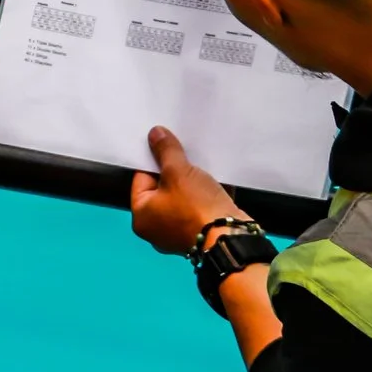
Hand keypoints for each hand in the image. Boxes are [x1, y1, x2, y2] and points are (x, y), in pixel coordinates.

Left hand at [131, 127, 244, 255]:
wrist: (229, 238)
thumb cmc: (195, 207)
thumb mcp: (178, 171)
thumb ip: (165, 151)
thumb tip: (154, 133)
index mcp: (141, 217)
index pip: (141, 179)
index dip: (154, 160)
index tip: (167, 145)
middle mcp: (156, 229)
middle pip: (163, 189)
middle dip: (176, 170)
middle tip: (185, 153)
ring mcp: (179, 234)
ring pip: (183, 198)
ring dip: (193, 182)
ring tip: (202, 164)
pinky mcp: (201, 234)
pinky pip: (199, 208)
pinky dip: (205, 195)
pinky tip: (215, 179)